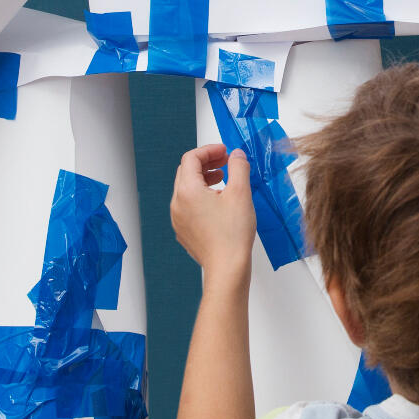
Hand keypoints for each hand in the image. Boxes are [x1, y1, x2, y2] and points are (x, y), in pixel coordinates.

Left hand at [171, 143, 257, 285]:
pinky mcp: (184, 231)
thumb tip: (236, 155)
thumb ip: (238, 167)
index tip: (225, 152)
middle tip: (225, 162)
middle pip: (186, 172)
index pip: (191, 158)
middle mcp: (177, 204)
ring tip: (224, 181)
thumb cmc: (233, 234)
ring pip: (186, 189)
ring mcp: (178, 219)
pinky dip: (201, 197)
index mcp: (188, 191)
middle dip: (206, 163)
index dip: (209, 150)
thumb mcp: (241, 193)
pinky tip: (218, 203)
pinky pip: (188, 206)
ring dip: (204, 180)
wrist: (227, 268)